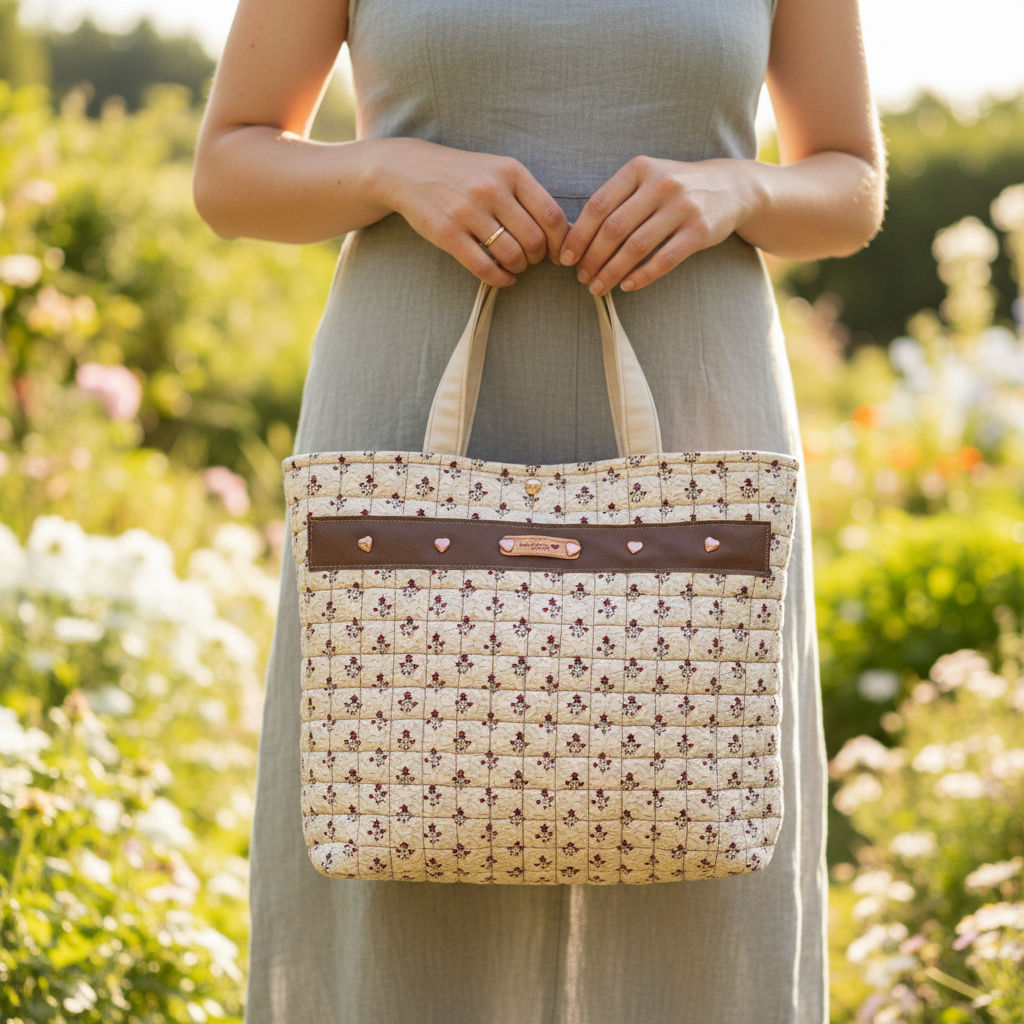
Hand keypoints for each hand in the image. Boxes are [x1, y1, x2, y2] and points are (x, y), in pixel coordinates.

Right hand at [379, 138, 569, 287]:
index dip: (560, 242)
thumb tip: (562, 233)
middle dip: (538, 257)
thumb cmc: (463, 175)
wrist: (409, 169)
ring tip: (514, 265)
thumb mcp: (498, 171)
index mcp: (511, 171)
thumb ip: (527, 196)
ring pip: (512, 255)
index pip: (552, 216)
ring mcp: (468, 212)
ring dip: (519, 267)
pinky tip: (503, 278)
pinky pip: (485, 268)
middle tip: (531, 259)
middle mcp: (492, 189)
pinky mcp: (448, 234)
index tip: (556, 253)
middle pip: (534, 240)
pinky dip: (500, 279)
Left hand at [557, 156, 765, 295]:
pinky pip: (664, 259)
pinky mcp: (699, 231)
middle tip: (581, 278)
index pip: (598, 206)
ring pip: (636, 247)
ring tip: (598, 287)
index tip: (565, 258)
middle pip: (614, 229)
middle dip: (592, 258)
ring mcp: (682, 207)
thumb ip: (616, 201)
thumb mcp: (646, 180)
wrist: (731, 187)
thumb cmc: (675, 189)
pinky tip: (627, 286)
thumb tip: (577, 238)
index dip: (578, 235)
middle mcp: (660, 184)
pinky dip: (642, 276)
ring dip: (612, 272)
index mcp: (639, 169)